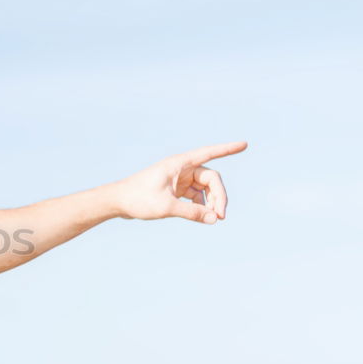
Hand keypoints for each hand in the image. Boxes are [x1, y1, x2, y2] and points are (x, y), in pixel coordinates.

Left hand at [112, 141, 247, 222]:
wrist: (117, 202)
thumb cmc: (138, 199)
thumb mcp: (167, 207)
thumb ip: (192, 212)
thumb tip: (214, 219)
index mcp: (178, 164)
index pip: (208, 153)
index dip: (227, 149)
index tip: (245, 144)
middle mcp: (181, 168)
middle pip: (211, 178)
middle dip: (219, 196)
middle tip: (221, 216)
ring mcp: (178, 179)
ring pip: (205, 188)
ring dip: (211, 202)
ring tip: (213, 219)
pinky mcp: (175, 189)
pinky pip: (196, 195)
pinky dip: (201, 205)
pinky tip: (203, 216)